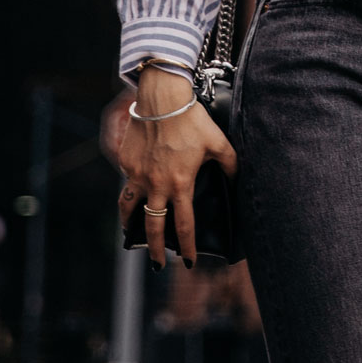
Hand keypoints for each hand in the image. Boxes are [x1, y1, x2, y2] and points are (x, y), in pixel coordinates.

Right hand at [115, 65, 236, 270]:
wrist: (162, 98)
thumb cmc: (192, 119)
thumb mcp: (219, 143)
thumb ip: (230, 165)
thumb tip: (236, 178)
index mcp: (180, 185)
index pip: (184, 226)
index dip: (186, 247)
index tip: (187, 261)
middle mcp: (156, 185)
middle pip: (153, 227)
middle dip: (154, 250)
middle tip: (157, 263)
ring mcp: (137, 174)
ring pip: (129, 208)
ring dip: (130, 224)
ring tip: (131, 233)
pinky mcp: (125, 161)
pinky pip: (125, 181)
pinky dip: (128, 191)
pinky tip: (132, 193)